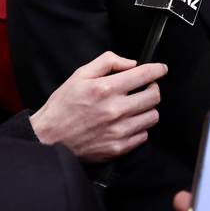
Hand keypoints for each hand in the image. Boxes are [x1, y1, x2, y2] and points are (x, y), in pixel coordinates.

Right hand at [29, 51, 165, 161]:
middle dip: (153, 88)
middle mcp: (115, 110)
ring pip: (152, 116)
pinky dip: (139, 127)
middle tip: (145, 87)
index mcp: (105, 89)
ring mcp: (118, 131)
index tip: (161, 69)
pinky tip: (127, 123)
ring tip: (136, 106)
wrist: (49, 138)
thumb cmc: (63, 106)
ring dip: (148, 109)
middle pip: (154, 96)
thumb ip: (107, 62)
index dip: (157, 69)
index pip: (144, 75)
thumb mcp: (79, 75)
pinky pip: (143, 136)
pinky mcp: (118, 147)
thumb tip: (131, 63)